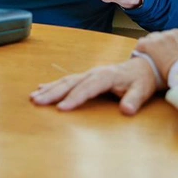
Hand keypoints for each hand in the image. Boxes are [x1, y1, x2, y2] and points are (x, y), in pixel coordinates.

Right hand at [30, 57, 157, 115]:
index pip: (87, 88)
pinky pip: (67, 80)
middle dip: (53, 93)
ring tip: (34, 97)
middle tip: (37, 101)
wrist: (143, 67)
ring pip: (65, 81)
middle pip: (70, 83)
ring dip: (49, 89)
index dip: (74, 98)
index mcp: (106, 76)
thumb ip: (134, 100)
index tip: (61, 109)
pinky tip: (42, 88)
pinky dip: (53, 84)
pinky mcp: (86, 77)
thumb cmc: (141, 81)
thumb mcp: (142, 91)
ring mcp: (88, 74)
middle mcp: (93, 73)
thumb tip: (127, 110)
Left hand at [134, 28, 177, 82]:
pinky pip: (141, 45)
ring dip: (154, 51)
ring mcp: (160, 37)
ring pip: (154, 42)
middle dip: (166, 51)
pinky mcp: (148, 45)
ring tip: (155, 64)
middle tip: (167, 65)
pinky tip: (143, 60)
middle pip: (166, 41)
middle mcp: (173, 32)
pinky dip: (141, 52)